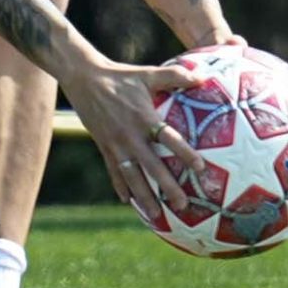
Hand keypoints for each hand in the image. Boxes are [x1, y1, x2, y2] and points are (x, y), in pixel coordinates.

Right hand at [59, 58, 209, 217]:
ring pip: (132, 175)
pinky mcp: (104, 147)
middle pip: (152, 165)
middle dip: (167, 187)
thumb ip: (175, 76)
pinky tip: (128, 202)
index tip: (200, 168)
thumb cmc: (120, 76)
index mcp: (144, 117)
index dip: (184, 153)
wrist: (83, 78)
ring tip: (155, 215)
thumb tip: (204, 77)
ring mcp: (115, 144)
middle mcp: (130, 135)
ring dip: (144, 196)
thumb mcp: (147, 73)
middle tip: (182, 205)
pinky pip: (113, 171)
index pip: (168, 138)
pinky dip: (120, 187)